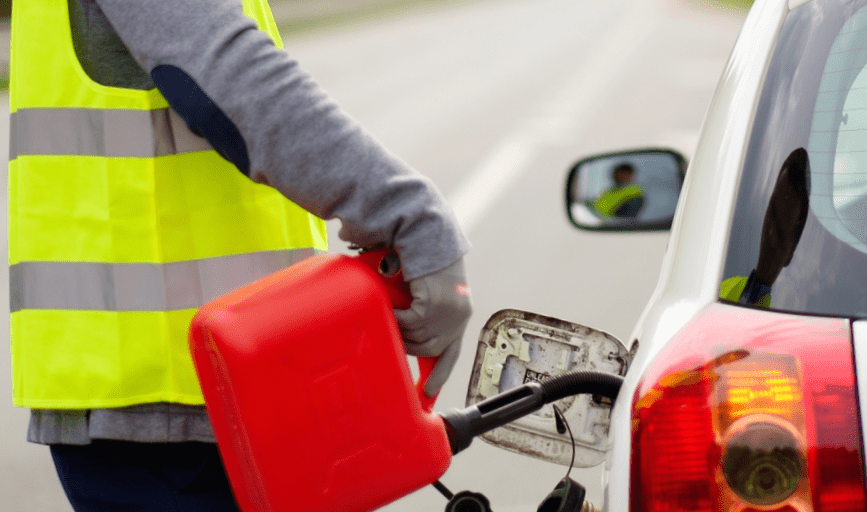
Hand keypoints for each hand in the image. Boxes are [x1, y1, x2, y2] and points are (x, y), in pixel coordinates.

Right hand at [393, 258, 471, 396]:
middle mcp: (458, 317)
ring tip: (391, 312)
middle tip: (394, 334)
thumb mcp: (430, 291)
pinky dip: (396, 316)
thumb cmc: (424, 260)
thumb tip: (405, 333)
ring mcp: (446, 313)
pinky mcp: (432, 306)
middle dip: (409, 346)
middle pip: (429, 349)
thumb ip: (425, 311)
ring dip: (400, 329)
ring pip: (415, 338)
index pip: (452, 352)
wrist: (427, 235)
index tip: (428, 391)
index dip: (440, 374)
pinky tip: (391, 305)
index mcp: (460, 315)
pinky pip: (407, 324)